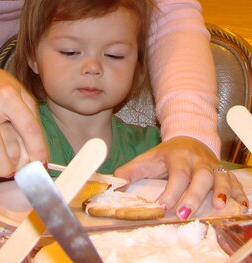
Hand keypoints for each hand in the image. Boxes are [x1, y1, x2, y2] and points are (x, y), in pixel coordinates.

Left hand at [113, 137, 248, 218]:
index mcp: (178, 156)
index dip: (170, 191)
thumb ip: (130, 170)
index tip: (161, 206)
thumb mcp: (148, 159)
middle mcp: (198, 160)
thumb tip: (112, 183)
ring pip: (220, 177)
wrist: (189, 138)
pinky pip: (234, 182)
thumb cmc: (167, 155)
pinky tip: (241, 206)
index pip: (176, 174)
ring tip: (218, 206)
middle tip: (184, 213)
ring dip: (220, 192)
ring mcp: (213, 166)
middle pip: (199, 176)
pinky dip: (238, 193)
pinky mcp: (223, 173)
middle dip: (193, 195)